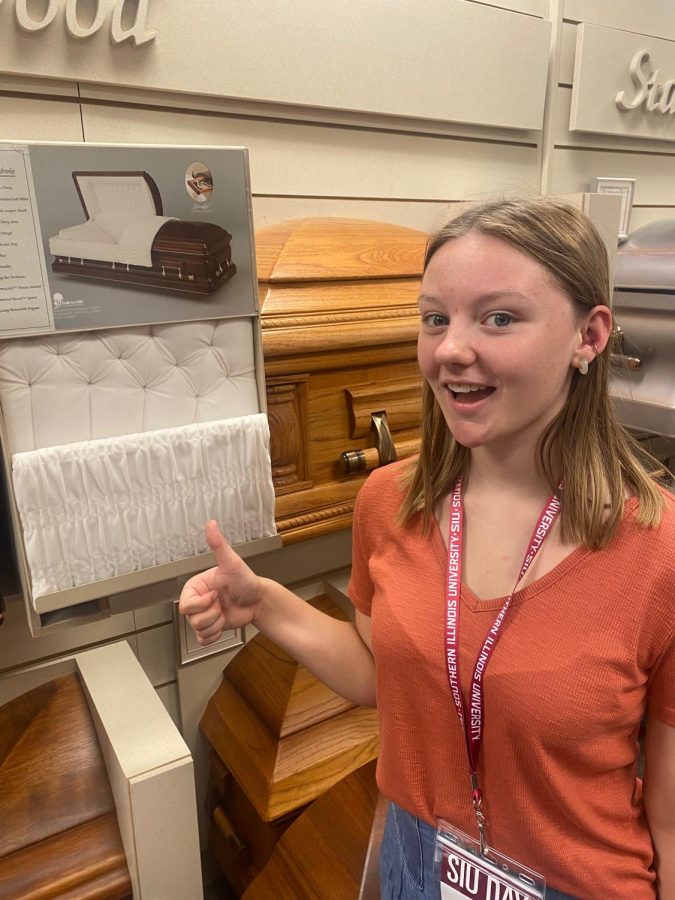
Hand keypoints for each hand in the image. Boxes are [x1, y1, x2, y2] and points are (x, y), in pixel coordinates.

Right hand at [178, 520, 262, 644]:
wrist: (258, 600)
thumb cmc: (245, 580)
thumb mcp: (232, 562)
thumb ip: (218, 545)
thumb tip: (211, 524)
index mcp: (195, 587)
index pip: (185, 605)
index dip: (202, 603)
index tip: (216, 595)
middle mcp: (197, 601)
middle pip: (192, 619)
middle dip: (211, 615)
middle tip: (222, 604)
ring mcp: (203, 615)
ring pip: (198, 630)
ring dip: (216, 624)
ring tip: (225, 612)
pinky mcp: (210, 628)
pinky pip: (203, 640)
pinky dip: (215, 635)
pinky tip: (223, 623)